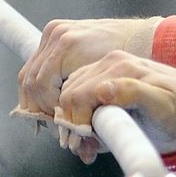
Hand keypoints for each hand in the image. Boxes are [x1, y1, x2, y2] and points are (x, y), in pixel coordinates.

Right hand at [16, 17, 159, 117]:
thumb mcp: (116, 89)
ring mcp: (55, 32)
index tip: (62, 129)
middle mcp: (58, 36)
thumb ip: (94, 113)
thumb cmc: (135, 64)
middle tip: (56, 129)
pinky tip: (53, 104)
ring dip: (37, 101)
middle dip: (41, 109)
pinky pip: (37, 64)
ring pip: (29, 74)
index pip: (41, 88)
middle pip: (31, 81)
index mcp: (69, 46)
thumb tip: (79, 143)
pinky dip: (41, 87)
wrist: (146, 37)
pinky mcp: (56, 33)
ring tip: (54, 120)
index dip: (49, 112)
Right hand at [56, 51, 175, 163]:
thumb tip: (103, 89)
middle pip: (69, 94)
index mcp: (121, 67)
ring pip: (70, 94)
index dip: (74, 123)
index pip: (77, 94)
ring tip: (90, 143)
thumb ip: (135, 94)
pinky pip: (78, 92)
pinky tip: (92, 131)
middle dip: (71, 125)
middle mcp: (111, 62)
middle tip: (85, 148)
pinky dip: (78, 115)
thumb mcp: (164, 105)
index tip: (85, 144)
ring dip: (73, 122)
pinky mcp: (106, 75)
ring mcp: (107, 67)